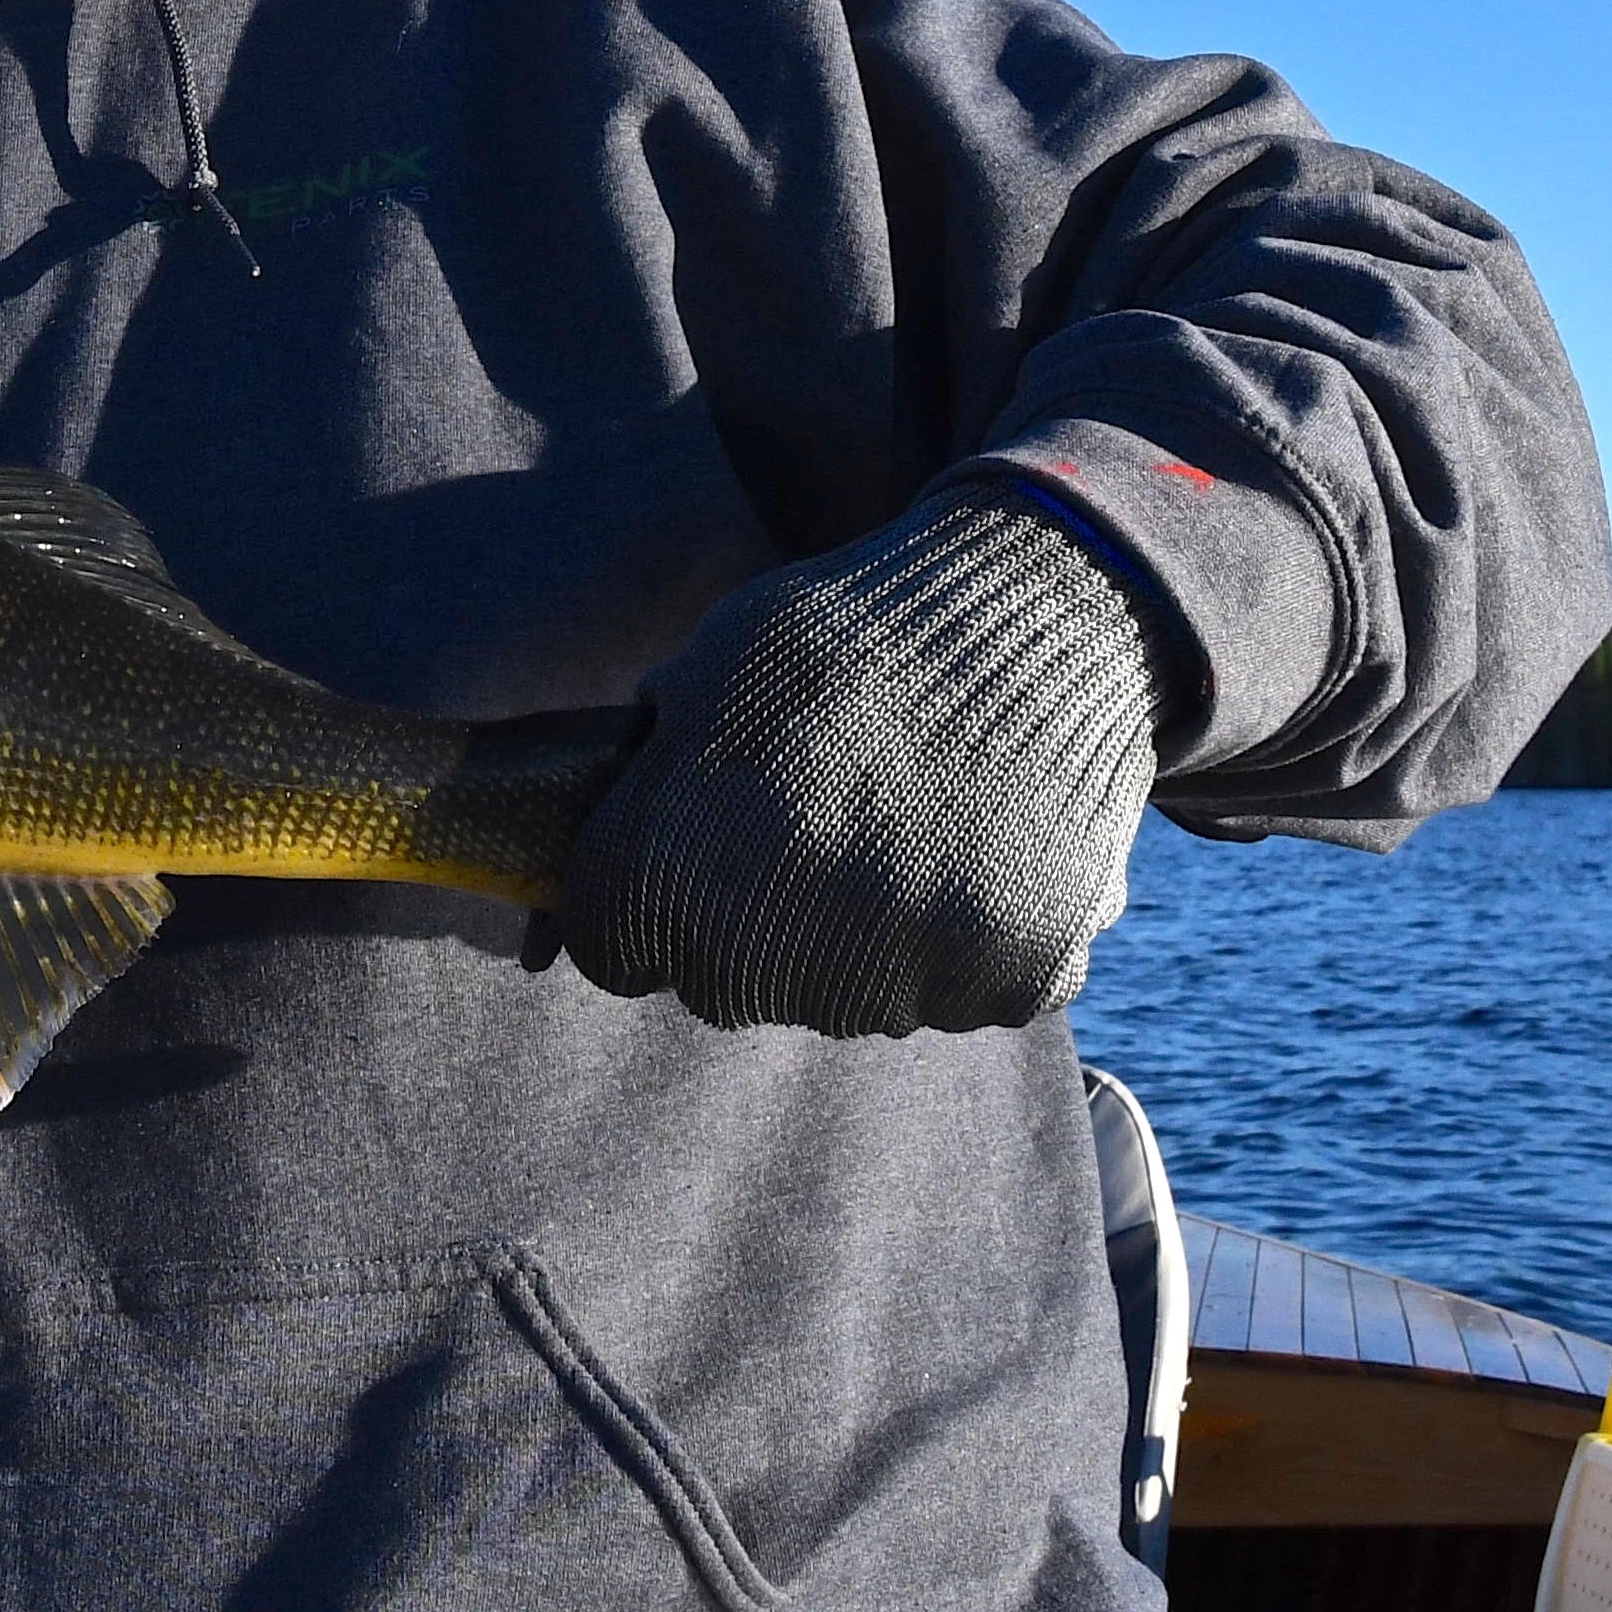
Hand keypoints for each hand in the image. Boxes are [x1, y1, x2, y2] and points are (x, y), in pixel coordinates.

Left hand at [563, 492, 1165, 1036]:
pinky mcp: (1006, 980)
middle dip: (738, 922)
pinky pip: (943, 996)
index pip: (613, 948)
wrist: (1049, 614)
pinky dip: (950, 943)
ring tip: (897, 824)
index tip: (679, 855)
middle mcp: (783, 933)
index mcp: (683, 856)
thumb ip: (637, 776)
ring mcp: (902, 966)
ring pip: (836, 997)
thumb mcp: (707, 669)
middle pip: (720, 984)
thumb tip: (563, 896)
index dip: (636, 900)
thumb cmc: (852, 634)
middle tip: (803, 827)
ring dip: (847, 937)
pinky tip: (967, 849)